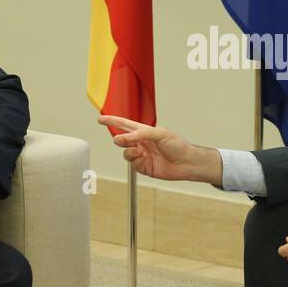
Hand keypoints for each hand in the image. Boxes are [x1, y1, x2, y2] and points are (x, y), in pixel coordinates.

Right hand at [97, 115, 221, 184]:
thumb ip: (141, 134)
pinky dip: (136, 161)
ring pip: (126, 153)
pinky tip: (144, 159)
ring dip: (129, 152)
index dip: (113, 121)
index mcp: (145, 131)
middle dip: (120, 140)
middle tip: (120, 140)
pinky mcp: (144, 167)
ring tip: (139, 151)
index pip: (125, 124)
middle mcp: (142, 143)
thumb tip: (124, 138)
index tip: (101, 119)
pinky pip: (132, 164)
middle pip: (122, 140)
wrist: (186, 163)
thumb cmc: (177, 145)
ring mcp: (142, 155)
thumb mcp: (160, 133)